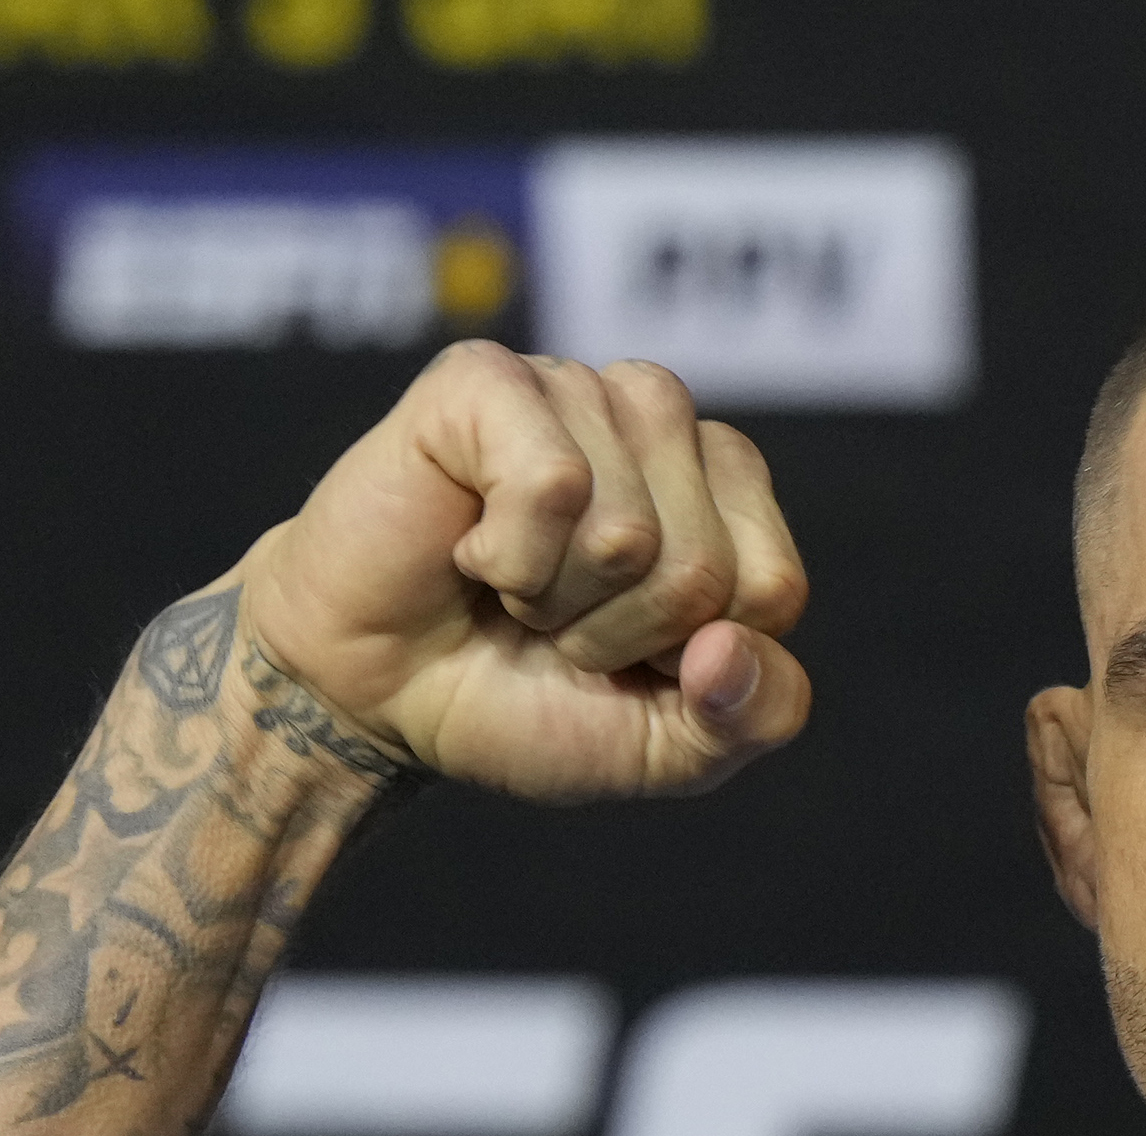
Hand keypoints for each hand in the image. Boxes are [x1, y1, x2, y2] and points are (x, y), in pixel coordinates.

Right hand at [236, 342, 811, 803]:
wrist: (375, 697)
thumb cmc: (524, 700)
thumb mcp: (669, 746)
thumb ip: (754, 715)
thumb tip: (728, 648)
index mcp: (728, 494)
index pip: (771, 589)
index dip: (687, 657)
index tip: (622, 652)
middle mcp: (661, 423)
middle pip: (701, 565)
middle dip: (615, 633)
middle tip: (548, 621)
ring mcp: (576, 390)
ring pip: (629, 530)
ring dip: (557, 597)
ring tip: (513, 583)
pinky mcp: (487, 379)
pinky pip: (552, 484)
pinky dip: (508, 555)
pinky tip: (471, 545)